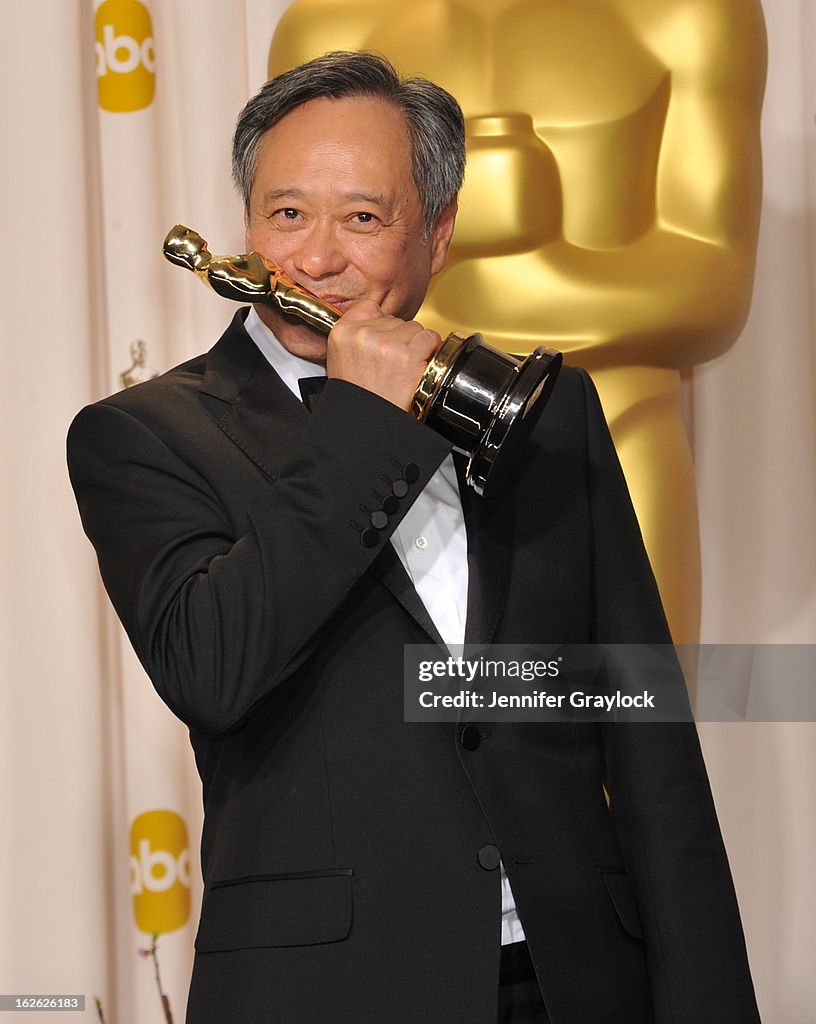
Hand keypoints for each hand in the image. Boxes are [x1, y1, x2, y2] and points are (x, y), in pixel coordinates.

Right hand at [326, 300, 440, 411]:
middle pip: (395, 320)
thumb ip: (354, 335)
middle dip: (398, 338)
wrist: (368, 424)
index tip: (382, 335)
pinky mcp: (407, 355)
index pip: (369, 306)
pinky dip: (430, 350)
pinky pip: (429, 338)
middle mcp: (363, 335)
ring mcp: (386, 343)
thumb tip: (376, 319)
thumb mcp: (340, 360)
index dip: (381, 322)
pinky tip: (418, 365)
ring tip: (403, 367)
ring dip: (414, 345)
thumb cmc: (358, 396)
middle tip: (392, 363)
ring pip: (413, 327)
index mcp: (342, 333)